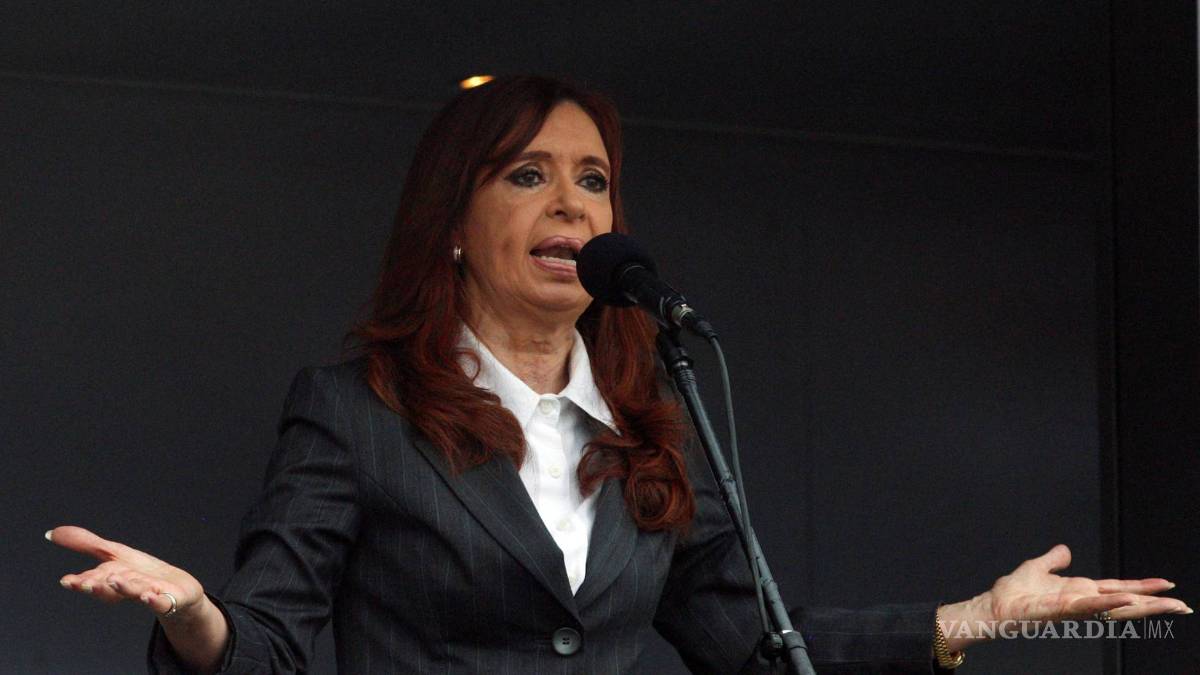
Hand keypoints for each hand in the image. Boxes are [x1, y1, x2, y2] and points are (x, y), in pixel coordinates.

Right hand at [48, 525, 204, 619]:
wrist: (178, 590)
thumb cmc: (141, 573)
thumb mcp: (113, 553)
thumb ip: (85, 544)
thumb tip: (50, 533)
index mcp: (113, 578)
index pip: (95, 579)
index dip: (81, 581)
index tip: (67, 581)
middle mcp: (128, 588)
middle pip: (111, 588)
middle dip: (97, 587)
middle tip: (85, 584)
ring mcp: (148, 594)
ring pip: (134, 592)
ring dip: (124, 587)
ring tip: (115, 580)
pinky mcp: (169, 599)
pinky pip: (161, 602)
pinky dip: (154, 600)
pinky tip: (149, 596)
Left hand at [985, 544, 1189, 621]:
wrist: (993, 606)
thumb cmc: (1013, 592)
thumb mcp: (1037, 568)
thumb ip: (1053, 560)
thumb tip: (1065, 550)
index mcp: (1080, 591)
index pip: (1119, 587)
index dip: (1143, 587)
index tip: (1169, 587)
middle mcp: (1082, 600)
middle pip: (1126, 601)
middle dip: (1155, 604)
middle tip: (1184, 606)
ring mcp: (1074, 607)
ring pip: (1115, 607)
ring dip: (1143, 606)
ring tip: (1170, 605)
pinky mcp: (1061, 610)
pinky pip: (1089, 606)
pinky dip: (1109, 602)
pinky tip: (1128, 598)